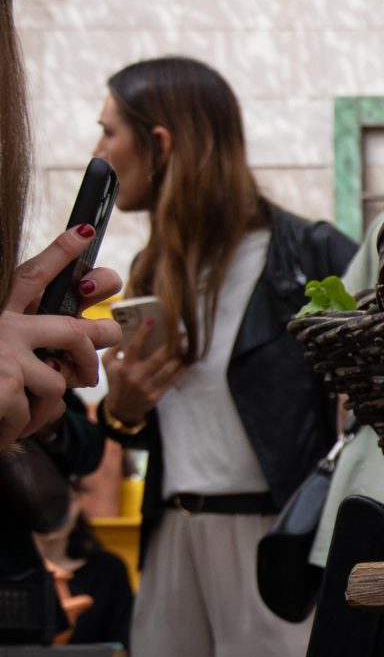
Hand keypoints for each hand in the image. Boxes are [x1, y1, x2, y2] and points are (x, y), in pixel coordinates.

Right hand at [0, 226, 120, 449]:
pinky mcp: (8, 384)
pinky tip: (7, 426)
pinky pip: (47, 410)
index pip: (32, 275)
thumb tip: (93, 336)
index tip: (85, 231)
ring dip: (48, 404)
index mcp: (0, 313)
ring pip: (63, 382)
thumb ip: (39, 342)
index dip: (61, 254)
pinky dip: (29, 424)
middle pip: (77, 330)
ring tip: (24, 406)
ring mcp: (5, 354)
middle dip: (100, 343)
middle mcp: (2, 326)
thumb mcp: (4, 353)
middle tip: (99, 349)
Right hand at [103, 331, 180, 429]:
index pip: (134, 347)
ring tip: (187, 346)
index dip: (142, 333)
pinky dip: (181, 370)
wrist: (121, 408)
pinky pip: (172, 381)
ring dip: (179, 357)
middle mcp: (136, 377)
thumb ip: (113, 348)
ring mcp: (148, 387)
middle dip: (171, 345)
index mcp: (124, 367)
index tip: (151, 320)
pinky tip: (187, 361)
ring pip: (168, 370)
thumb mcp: (108, 364)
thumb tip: (121, 330)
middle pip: (157, 358)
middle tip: (181, 333)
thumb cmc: (116, 381)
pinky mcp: (157, 395)